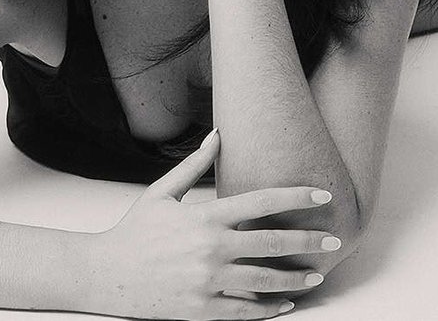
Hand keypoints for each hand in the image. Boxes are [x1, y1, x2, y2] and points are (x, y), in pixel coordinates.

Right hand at [85, 130, 340, 319]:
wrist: (104, 274)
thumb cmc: (134, 231)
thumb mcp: (161, 193)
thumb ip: (194, 165)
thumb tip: (218, 134)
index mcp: (204, 218)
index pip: (261, 202)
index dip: (296, 196)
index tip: (323, 196)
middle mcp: (210, 250)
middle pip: (272, 243)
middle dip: (308, 241)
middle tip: (333, 240)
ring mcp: (207, 283)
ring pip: (265, 282)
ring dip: (296, 279)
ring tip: (316, 275)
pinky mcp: (201, 310)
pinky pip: (245, 313)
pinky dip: (270, 310)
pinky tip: (287, 305)